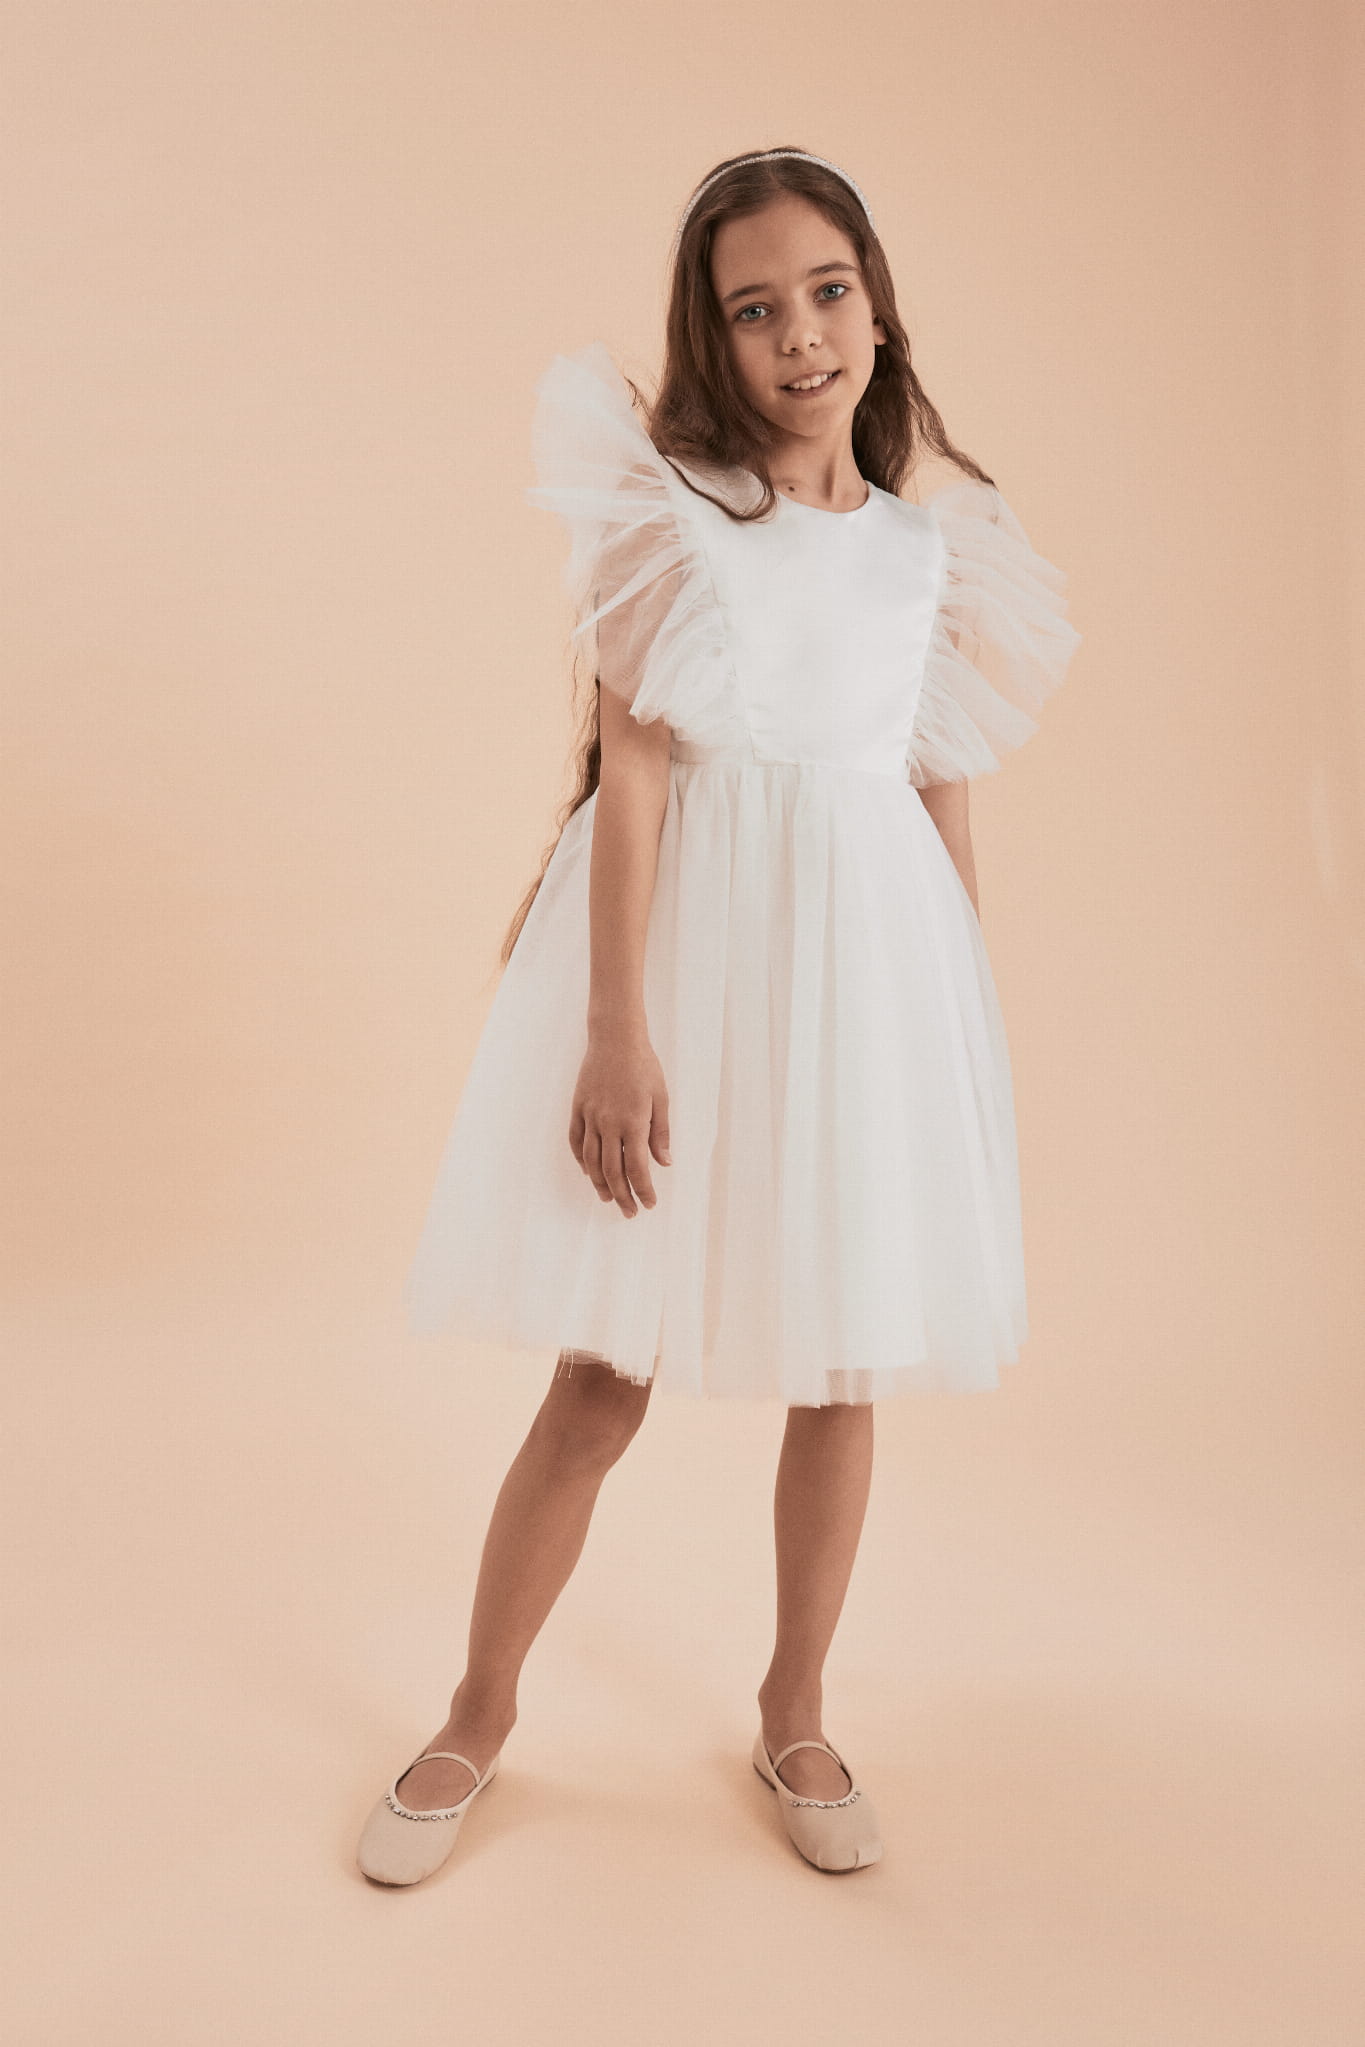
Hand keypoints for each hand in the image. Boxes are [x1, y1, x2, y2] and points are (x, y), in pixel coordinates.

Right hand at [569, 1027, 671, 1216]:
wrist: (614, 1039)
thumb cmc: (643, 1066)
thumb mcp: (660, 1098)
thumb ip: (660, 1133)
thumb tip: (664, 1163)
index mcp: (632, 1122)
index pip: (637, 1167)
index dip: (642, 1190)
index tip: (649, 1204)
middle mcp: (608, 1123)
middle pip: (612, 1171)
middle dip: (623, 1195)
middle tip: (630, 1212)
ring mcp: (590, 1116)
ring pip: (591, 1160)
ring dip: (600, 1183)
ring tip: (609, 1198)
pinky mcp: (578, 1108)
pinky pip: (576, 1141)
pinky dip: (581, 1160)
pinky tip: (588, 1172)